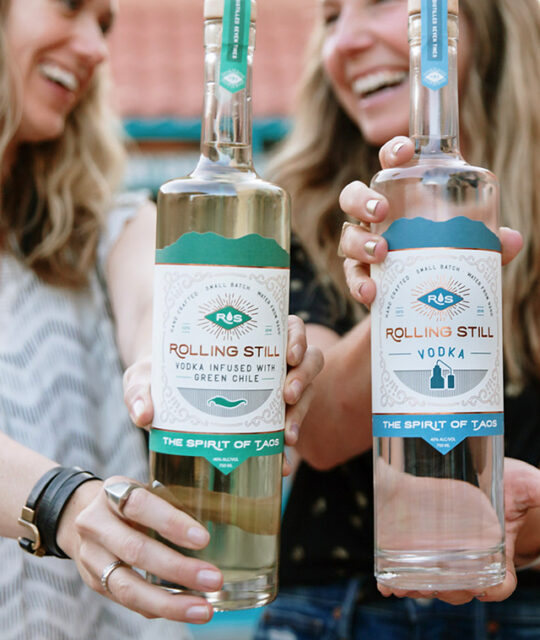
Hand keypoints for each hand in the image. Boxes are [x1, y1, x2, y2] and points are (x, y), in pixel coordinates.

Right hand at [56, 477, 221, 622]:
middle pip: (135, 550)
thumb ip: (185, 499)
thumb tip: (247, 510)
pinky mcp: (94, 582)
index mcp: (114, 492)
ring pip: (127, 586)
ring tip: (203, 609)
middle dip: (177, 569)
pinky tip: (184, 609)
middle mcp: (97, 524)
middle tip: (214, 578)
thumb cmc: (130, 500)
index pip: (141, 505)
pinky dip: (158, 607)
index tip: (203, 539)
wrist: (78, 514)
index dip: (171, 523)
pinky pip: (127, 601)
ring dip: (169, 602)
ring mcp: (92, 557)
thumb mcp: (148, 488)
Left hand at [122, 316, 323, 475]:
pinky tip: (280, 461)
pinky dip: (286, 446)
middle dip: (304, 376)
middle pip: (308, 359)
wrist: (161, 396)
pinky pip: (289, 427)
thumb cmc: (157, 374)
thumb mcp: (145, 375)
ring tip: (287, 436)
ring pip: (307, 392)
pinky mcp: (269, 418)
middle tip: (288, 394)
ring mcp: (272, 389)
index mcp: (249, 337)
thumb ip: (140, 388)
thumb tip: (143, 414)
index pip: (288, 327)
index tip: (288, 354)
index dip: (297, 337)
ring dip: (303, 412)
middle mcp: (268, 360)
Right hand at [337, 136, 523, 306]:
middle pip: (353, 196)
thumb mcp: (466, 244)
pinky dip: (358, 284)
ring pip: (348, 235)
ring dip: (359, 241)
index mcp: (401, 196)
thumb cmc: (443, 255)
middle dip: (363, 199)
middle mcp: (376, 218)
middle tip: (381, 210)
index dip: (393, 152)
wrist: (425, 297)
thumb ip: (485, 240)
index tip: (407, 152)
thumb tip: (511, 239)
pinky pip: (353, 276)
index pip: (390, 164)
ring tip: (381, 253)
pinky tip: (371, 292)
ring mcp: (364, 247)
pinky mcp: (362, 276)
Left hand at [377, 457, 539, 604]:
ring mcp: (443, 555)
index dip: (494, 589)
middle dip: (446, 590)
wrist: (478, 471)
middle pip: (459, 587)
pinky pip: (408, 568)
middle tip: (434, 583)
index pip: (500, 584)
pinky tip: (386, 583)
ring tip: (402, 586)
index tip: (484, 587)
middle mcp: (470, 561)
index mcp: (500, 555)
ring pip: (432, 582)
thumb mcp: (527, 485)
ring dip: (417, 588)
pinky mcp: (419, 543)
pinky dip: (396, 580)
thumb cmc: (509, 483)